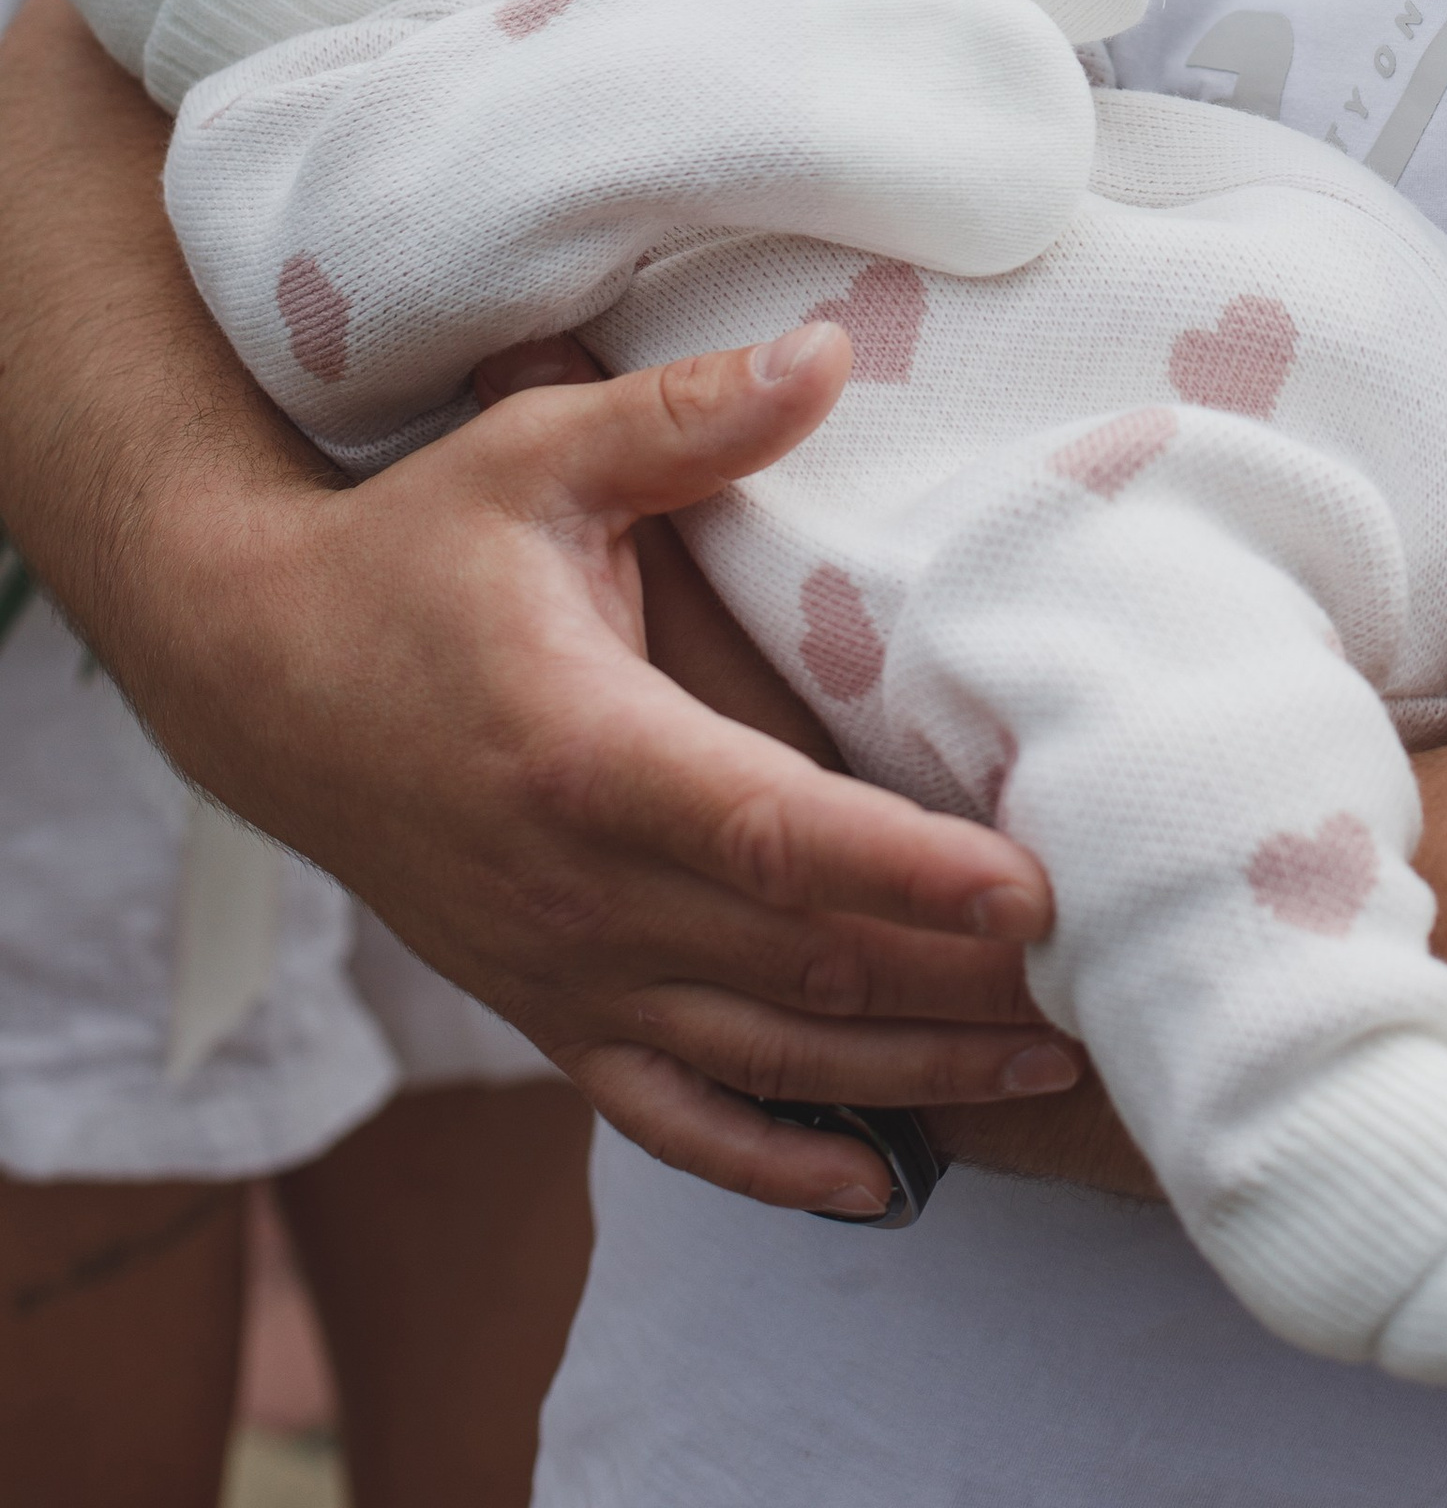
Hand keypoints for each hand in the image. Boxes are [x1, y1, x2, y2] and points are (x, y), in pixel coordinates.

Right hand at [160, 324, 1086, 1218]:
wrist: (255, 675)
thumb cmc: (413, 548)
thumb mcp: (539, 452)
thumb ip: (688, 418)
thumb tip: (825, 352)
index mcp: (582, 754)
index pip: (776, 839)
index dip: (910, 875)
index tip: (1035, 891)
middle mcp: (573, 892)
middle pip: (797, 967)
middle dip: (957, 986)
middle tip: (1107, 976)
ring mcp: (556, 970)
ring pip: (762, 1055)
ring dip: (910, 1073)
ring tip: (1054, 1062)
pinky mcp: (543, 1011)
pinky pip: (670, 1117)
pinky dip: (779, 1158)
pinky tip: (881, 1178)